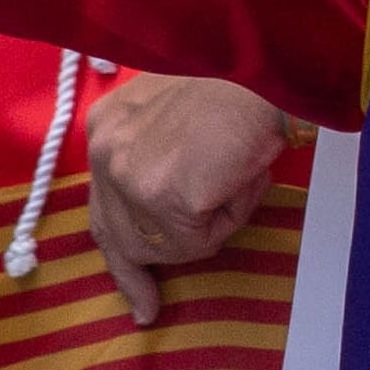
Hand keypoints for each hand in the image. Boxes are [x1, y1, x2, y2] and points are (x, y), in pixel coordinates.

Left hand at [85, 75, 293, 323]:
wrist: (267, 68)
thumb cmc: (241, 87)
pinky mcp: (160, 194)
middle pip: (124, 238)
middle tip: (155, 299)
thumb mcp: (177, 119)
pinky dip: (230, 217)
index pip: (101, 208)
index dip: (120, 259)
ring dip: (209, 225)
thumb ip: (157, 159)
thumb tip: (167, 224)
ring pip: (166, 246)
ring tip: (235, 178)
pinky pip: (199, 240)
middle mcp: (104, 149)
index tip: (136, 301)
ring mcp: (128, 174)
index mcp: (106, 125)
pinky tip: (241, 177)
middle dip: (150, 264)